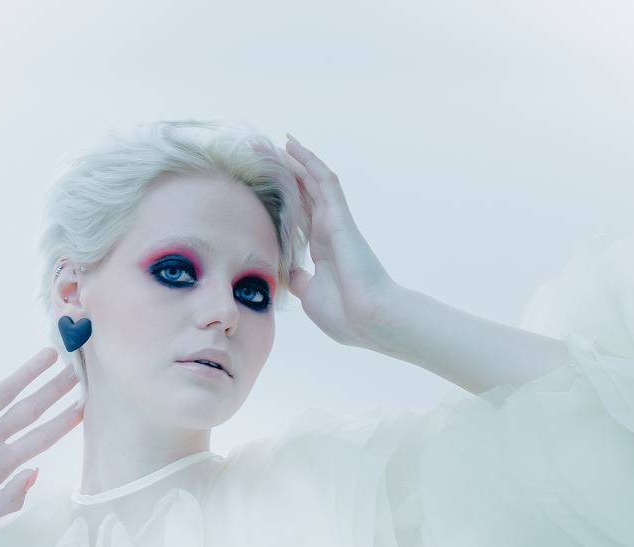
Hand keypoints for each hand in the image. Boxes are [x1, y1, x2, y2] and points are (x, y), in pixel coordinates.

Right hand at [0, 341, 82, 543]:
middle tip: (78, 370)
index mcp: (1, 465)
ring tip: (49, 354)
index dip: (63, 423)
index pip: (40, 438)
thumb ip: (8, 498)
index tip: (86, 405)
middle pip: (29, 410)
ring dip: (24, 374)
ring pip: (1, 393)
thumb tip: (35, 471)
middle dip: (54, 391)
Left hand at [279, 134, 398, 349]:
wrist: (368, 319)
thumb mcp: (310, 295)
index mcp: (321, 250)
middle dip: (288, 174)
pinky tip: (294, 146)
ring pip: (315, 181)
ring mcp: (335, 222)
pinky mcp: (340, 217)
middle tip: (265, 153)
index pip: (300, 216)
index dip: (286, 198)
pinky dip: (310, 162)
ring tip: (278, 141)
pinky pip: (326, 182)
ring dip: (297, 160)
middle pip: (306, 194)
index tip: (267, 185)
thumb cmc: (345, 314)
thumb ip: (299, 279)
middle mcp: (327, 232)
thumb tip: (287, 271)